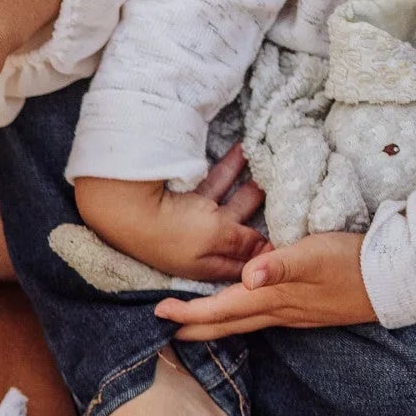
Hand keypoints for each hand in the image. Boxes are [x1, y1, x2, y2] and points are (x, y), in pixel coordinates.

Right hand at [74, 146, 268, 281]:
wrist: (123, 207)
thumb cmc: (172, 229)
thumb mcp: (217, 236)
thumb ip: (244, 242)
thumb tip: (269, 251)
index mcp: (208, 263)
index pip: (245, 262)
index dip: (267, 251)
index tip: (292, 234)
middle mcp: (200, 245)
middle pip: (239, 229)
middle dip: (261, 212)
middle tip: (286, 192)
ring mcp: (190, 222)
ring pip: (227, 202)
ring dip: (246, 185)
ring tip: (267, 164)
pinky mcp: (181, 199)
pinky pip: (211, 184)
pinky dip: (226, 169)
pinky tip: (240, 151)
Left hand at [154, 231, 375, 338]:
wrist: (397, 280)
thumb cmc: (354, 261)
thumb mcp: (316, 254)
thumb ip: (281, 264)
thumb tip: (248, 276)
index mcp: (273, 298)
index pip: (219, 309)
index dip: (187, 312)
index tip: (158, 311)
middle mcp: (278, 313)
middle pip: (225, 325)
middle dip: (193, 327)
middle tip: (163, 326)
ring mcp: (293, 315)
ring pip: (243, 324)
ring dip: (215, 325)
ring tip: (191, 323)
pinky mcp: (306, 311)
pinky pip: (262, 320)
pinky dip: (240, 318)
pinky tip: (241, 314)